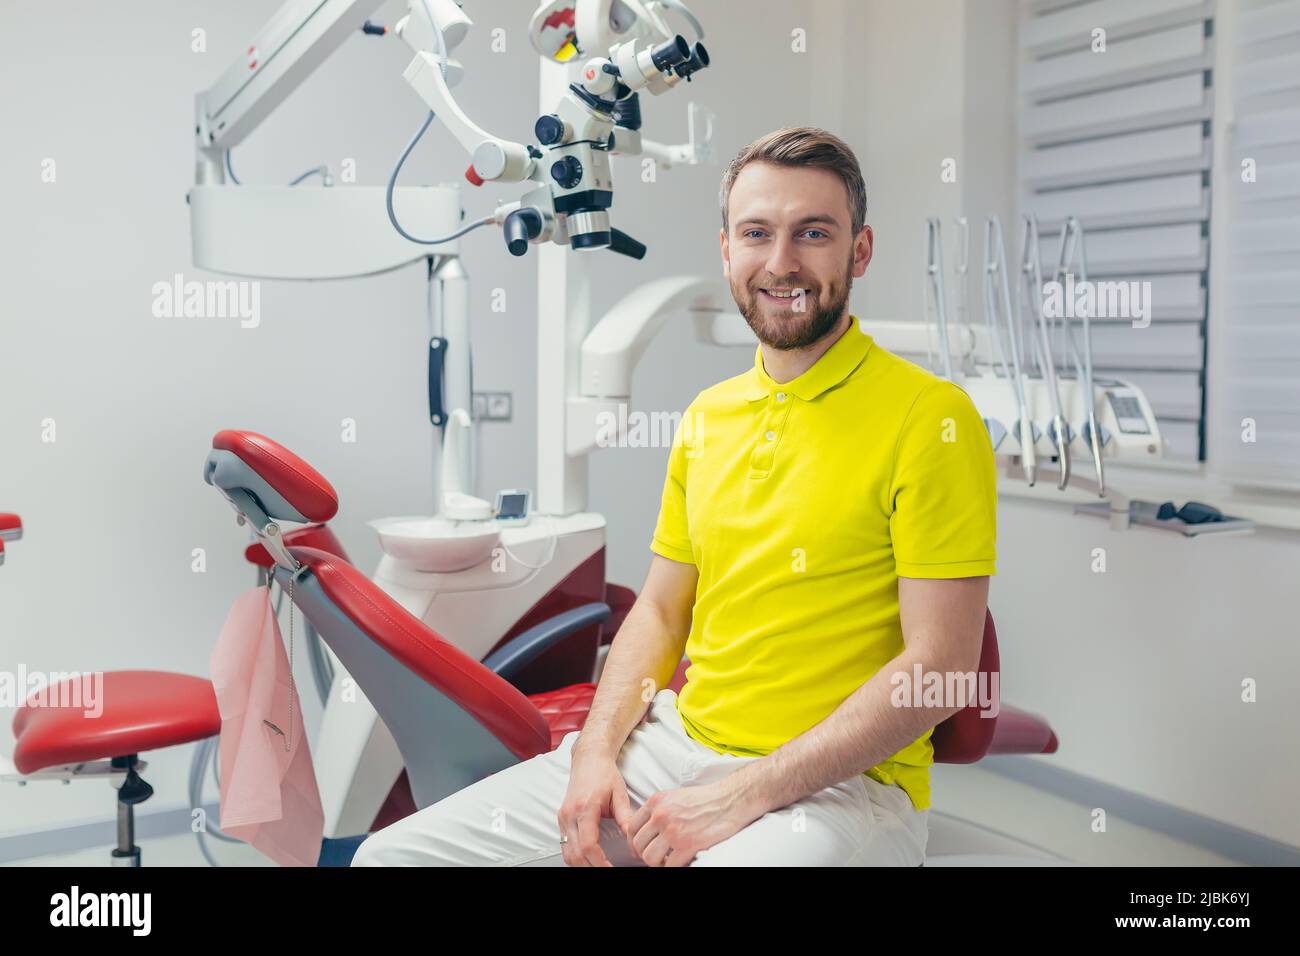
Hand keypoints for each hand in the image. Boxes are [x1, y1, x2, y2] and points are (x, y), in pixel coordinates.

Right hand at [556, 746, 633, 866]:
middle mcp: (570, 814)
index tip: (612, 869)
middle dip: (592, 867)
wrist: (589, 758)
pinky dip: (575, 857)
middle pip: (575, 854)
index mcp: (585, 808)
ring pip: (567, 853)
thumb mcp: (620, 794)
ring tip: (600, 867)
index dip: (600, 862)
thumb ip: (626, 818)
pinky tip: (589, 859)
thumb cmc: (604, 773)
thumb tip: (634, 841)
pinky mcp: (562, 819)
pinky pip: (565, 845)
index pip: (588, 845)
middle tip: (608, 871)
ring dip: (582, 864)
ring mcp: (563, 817)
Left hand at [626, 779, 758, 866]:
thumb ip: (659, 810)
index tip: (638, 850)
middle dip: (645, 855)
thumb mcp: (675, 797)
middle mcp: (661, 815)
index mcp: (656, 802)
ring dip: (658, 864)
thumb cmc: (707, 799)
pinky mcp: (687, 845)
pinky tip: (680, 863)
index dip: (634, 843)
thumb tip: (649, 830)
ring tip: (668, 861)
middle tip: (656, 858)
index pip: (632, 827)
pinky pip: (669, 866)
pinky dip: (672, 868)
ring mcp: (673, 830)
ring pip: (650, 858)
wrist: (731, 799)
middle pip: (638, 844)